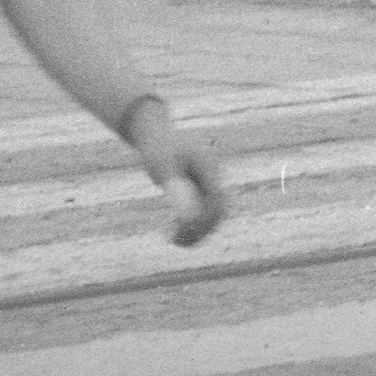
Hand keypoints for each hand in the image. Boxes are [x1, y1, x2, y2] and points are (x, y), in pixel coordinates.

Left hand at [127, 105, 229, 246]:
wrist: (155, 134)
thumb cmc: (156, 149)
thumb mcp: (162, 167)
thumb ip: (175, 188)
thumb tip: (185, 217)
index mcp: (208, 166)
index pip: (217, 200)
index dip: (204, 220)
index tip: (181, 232)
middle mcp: (213, 175)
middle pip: (219, 210)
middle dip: (202, 230)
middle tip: (177, 241)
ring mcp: (208, 181)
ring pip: (214, 214)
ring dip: (198, 231)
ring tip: (175, 241)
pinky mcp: (200, 188)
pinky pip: (204, 212)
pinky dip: (192, 226)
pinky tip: (174, 232)